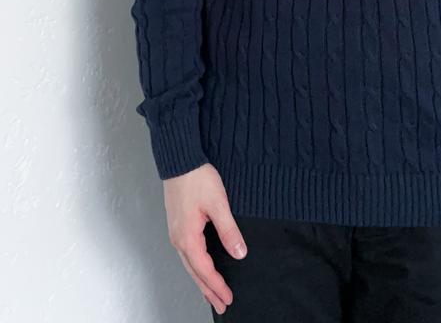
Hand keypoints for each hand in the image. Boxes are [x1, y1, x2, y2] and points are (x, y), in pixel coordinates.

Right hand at [163, 162, 247, 315]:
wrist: (180, 160)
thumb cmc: (197, 178)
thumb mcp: (218, 204)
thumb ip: (229, 230)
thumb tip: (239, 254)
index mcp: (188, 237)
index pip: (204, 270)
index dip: (217, 285)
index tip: (228, 298)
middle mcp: (178, 239)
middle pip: (194, 272)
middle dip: (208, 290)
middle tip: (222, 305)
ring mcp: (176, 232)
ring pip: (189, 264)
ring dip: (201, 280)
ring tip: (212, 294)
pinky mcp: (178, 225)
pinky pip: (187, 254)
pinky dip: (196, 266)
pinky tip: (201, 267)